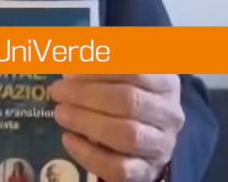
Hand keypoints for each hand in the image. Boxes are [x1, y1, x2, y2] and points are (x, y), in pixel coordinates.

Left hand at [49, 74, 183, 181]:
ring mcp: (160, 145)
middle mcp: (169, 113)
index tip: (69, 70)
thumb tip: (71, 57)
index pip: (134, 71)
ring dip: (87, 122)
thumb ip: (100, 62)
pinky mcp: (146, 172)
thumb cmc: (126, 98)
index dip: (99, 70)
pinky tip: (68, 139)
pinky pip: (118, 167)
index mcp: (166, 82)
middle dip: (87, 95)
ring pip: (127, 134)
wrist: (144, 141)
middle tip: (58, 92)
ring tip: (61, 113)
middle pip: (129, 101)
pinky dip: (89, 154)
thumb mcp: (120, 74)